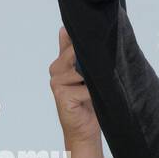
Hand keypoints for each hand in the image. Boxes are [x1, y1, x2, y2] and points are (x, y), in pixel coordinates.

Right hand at [48, 27, 99, 144]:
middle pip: (78, 54)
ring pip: (83, 69)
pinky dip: (94, 93)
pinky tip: (94, 99)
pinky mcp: (61, 95)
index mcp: (59, 62)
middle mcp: (55, 70)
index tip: (100, 41)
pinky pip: (85, 87)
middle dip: (93, 60)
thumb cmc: (88, 101)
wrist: (85, 128)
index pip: (72, 43)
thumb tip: (68, 29)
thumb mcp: (87, 74)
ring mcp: (56, 82)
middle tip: (103, 70)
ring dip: (95, 79)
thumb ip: (78, 54)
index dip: (86, 44)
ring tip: (98, 87)